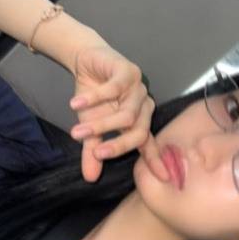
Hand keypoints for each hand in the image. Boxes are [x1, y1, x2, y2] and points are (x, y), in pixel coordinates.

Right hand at [68, 44, 169, 182]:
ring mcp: (139, 89)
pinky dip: (94, 99)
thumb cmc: (94, 98)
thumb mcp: (90, 128)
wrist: (86, 61)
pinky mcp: (128, 71)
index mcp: (140, 122)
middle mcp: (144, 107)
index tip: (163, 177)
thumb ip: (93, 152)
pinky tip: (76, 104)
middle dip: (117, 145)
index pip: (148, 144)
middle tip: (97, 153)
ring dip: (101, 125)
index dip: (155, 160)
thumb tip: (89, 179)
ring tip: (77, 131)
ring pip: (126, 114)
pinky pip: (114, 89)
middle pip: (138, 132)